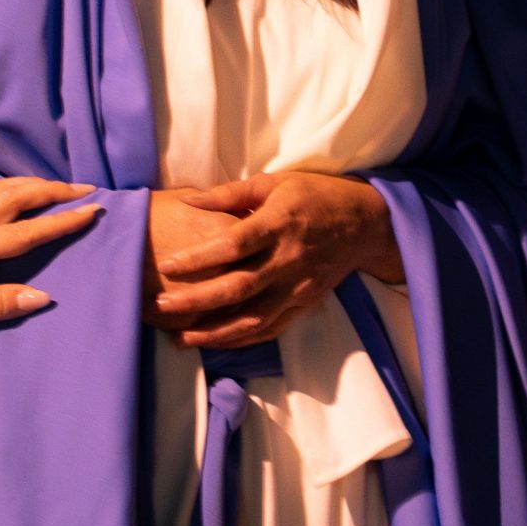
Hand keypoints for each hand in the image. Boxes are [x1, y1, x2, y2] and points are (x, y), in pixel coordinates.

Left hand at [147, 173, 400, 348]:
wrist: (365, 223)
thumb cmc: (314, 195)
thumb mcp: (274, 182)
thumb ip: (230, 194)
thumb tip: (187, 202)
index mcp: (279, 223)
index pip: (235, 244)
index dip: (201, 257)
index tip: (169, 265)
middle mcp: (288, 259)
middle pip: (239, 286)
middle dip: (197, 300)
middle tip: (161, 306)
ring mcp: (298, 287)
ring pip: (253, 318)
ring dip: (215, 332)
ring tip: (180, 338)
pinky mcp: (305, 304)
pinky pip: (271, 328)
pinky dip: (242, 340)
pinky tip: (215, 342)